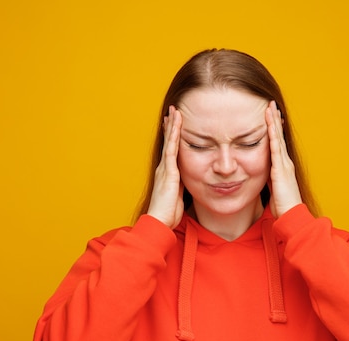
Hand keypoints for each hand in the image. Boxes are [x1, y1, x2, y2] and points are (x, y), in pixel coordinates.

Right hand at [147, 106, 184, 228]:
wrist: (160, 222)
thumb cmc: (168, 213)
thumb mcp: (178, 196)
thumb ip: (181, 186)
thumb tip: (188, 181)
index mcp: (167, 173)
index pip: (171, 150)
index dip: (173, 136)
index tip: (175, 124)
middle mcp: (164, 168)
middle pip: (169, 142)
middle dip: (171, 126)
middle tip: (173, 110)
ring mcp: (165, 168)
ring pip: (170, 142)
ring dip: (173, 126)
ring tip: (175, 111)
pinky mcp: (168, 171)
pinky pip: (172, 149)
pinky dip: (174, 135)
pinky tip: (176, 124)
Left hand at [266, 100, 301, 217]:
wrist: (291, 215)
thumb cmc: (282, 206)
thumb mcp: (273, 189)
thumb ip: (269, 179)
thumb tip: (263, 175)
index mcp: (283, 166)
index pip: (277, 143)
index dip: (274, 129)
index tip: (270, 115)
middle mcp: (285, 162)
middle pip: (279, 136)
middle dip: (274, 120)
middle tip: (271, 104)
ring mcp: (284, 164)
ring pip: (278, 138)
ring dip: (274, 122)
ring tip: (270, 107)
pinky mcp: (280, 169)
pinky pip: (275, 148)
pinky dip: (273, 135)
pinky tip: (270, 125)